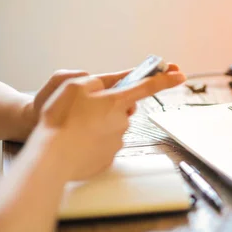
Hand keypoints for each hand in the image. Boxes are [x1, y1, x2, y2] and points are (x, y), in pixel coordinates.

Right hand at [34, 65, 184, 179]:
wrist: (52, 157)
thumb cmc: (61, 119)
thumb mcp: (73, 86)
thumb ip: (94, 82)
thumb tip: (105, 87)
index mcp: (117, 100)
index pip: (147, 86)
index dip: (165, 79)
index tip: (179, 73)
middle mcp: (122, 121)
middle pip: (123, 108)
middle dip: (110, 107)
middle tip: (84, 110)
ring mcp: (117, 141)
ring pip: (112, 127)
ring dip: (98, 126)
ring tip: (75, 129)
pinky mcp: (108, 158)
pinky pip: (103, 145)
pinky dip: (92, 143)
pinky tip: (76, 143)